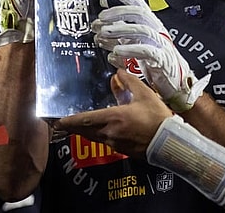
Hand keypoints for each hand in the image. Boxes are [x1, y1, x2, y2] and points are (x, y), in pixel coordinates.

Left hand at [51, 71, 171, 157]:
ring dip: (83, 130)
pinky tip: (100, 129)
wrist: (170, 142)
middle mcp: (109, 133)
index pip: (83, 119)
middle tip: (59, 122)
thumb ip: (130, 82)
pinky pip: (103, 140)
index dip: (67, 120)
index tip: (55, 120)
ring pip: (92, 136)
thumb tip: (118, 72)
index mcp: (113, 118)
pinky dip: (96, 134)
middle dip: (71, 126)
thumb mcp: (145, 95)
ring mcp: (114, 144)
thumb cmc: (158, 118)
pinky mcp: (121, 151)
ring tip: (76, 124)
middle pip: (83, 130)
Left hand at [92, 0, 209, 111]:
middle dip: (118, 13)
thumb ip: (121, 37)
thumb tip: (99, 29)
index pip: (139, 5)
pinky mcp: (162, 59)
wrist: (176, 83)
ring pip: (142, 30)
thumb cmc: (155, 64)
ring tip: (102, 35)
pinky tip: (115, 53)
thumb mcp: (137, 45)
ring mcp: (162, 44)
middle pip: (139, 13)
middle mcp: (158, 30)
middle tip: (100, 19)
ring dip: (120, 31)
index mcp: (152, 25)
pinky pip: (146, 51)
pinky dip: (129, 50)